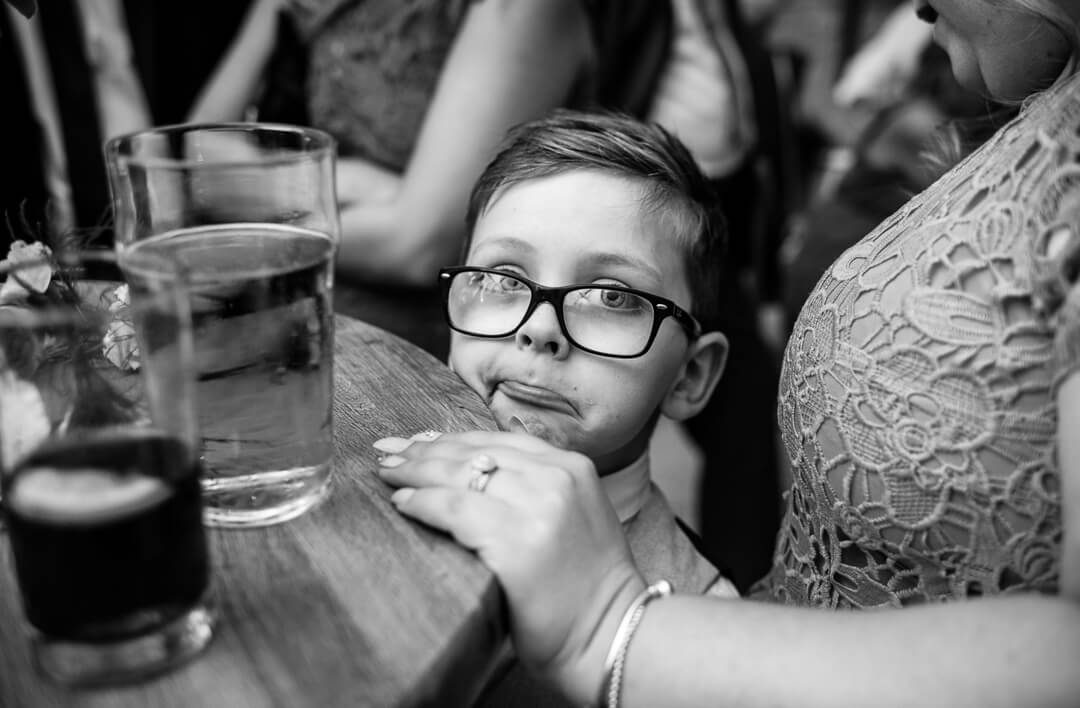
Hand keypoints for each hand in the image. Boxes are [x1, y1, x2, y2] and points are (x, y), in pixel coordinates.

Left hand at [375, 430, 644, 702]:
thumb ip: (538, 486)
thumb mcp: (574, 514)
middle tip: (389, 452)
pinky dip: (423, 504)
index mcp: (573, 466)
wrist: (613, 633)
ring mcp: (538, 507)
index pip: (498, 440)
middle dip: (424, 451)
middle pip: (474, 452)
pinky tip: (403, 503)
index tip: (418, 441)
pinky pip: (454, 509)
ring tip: (388, 474)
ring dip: (415, 473)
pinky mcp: (516, 541)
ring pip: (459, 475)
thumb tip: (474, 471)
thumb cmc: (587, 586)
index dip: (452, 438)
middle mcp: (557, 478)